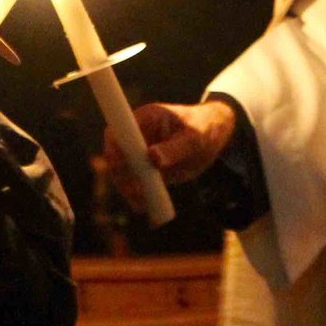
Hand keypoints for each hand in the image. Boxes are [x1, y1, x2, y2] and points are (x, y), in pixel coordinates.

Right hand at [101, 99, 236, 208]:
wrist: (212, 138)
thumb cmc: (203, 129)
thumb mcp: (194, 138)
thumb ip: (174, 148)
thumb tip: (152, 157)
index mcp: (145, 119)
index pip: (118, 130)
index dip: (113, 147)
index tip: (117, 165)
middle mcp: (137, 136)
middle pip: (116, 156)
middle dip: (121, 175)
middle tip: (136, 190)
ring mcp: (140, 154)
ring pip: (123, 174)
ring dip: (128, 189)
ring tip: (142, 203)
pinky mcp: (146, 170)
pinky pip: (136, 184)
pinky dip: (138, 196)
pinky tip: (145, 206)